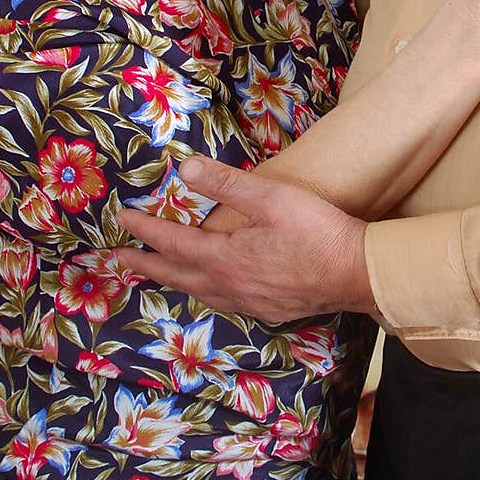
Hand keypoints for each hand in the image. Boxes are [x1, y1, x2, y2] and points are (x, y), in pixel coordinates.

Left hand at [116, 159, 374, 321]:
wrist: (360, 275)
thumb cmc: (318, 231)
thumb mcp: (273, 198)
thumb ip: (228, 184)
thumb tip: (184, 170)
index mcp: (225, 258)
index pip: (173, 243)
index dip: (145, 230)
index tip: (122, 218)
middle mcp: (230, 286)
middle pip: (177, 275)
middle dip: (146, 264)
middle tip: (119, 258)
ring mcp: (250, 302)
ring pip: (199, 293)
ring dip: (174, 280)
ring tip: (160, 272)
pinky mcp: (269, 310)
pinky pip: (222, 302)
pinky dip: (204, 292)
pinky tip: (213, 288)